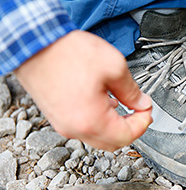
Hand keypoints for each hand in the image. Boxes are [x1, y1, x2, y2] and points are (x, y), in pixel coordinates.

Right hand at [14, 31, 151, 150]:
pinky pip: (83, 127)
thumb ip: (131, 90)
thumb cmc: (68, 54)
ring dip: (115, 124)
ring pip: (98, 136)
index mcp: (91, 121)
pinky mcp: (57, 116)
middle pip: (112, 142)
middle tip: (140, 108)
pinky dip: (99, 120)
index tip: (148, 108)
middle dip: (131, 127)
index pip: (127, 136)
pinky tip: (105, 101)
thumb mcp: (114, 67)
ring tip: (123, 102)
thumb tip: (142, 103)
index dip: (143, 122)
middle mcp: (74, 128)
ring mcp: (62, 124)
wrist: (34, 46)